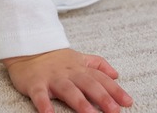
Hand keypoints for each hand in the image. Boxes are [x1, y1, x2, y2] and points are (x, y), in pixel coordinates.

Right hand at [2, 48, 133, 112]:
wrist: (28, 49)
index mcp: (80, 67)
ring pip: (68, 89)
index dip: (115, 90)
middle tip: (115, 111)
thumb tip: (116, 74)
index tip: (128, 101)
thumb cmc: (56, 58)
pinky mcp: (36, 83)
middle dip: (102, 97)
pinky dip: (44, 104)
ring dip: (79, 102)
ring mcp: (52, 77)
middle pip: (88, 83)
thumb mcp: (79, 58)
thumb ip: (98, 65)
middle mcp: (69, 72)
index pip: (101, 78)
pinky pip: (40, 94)